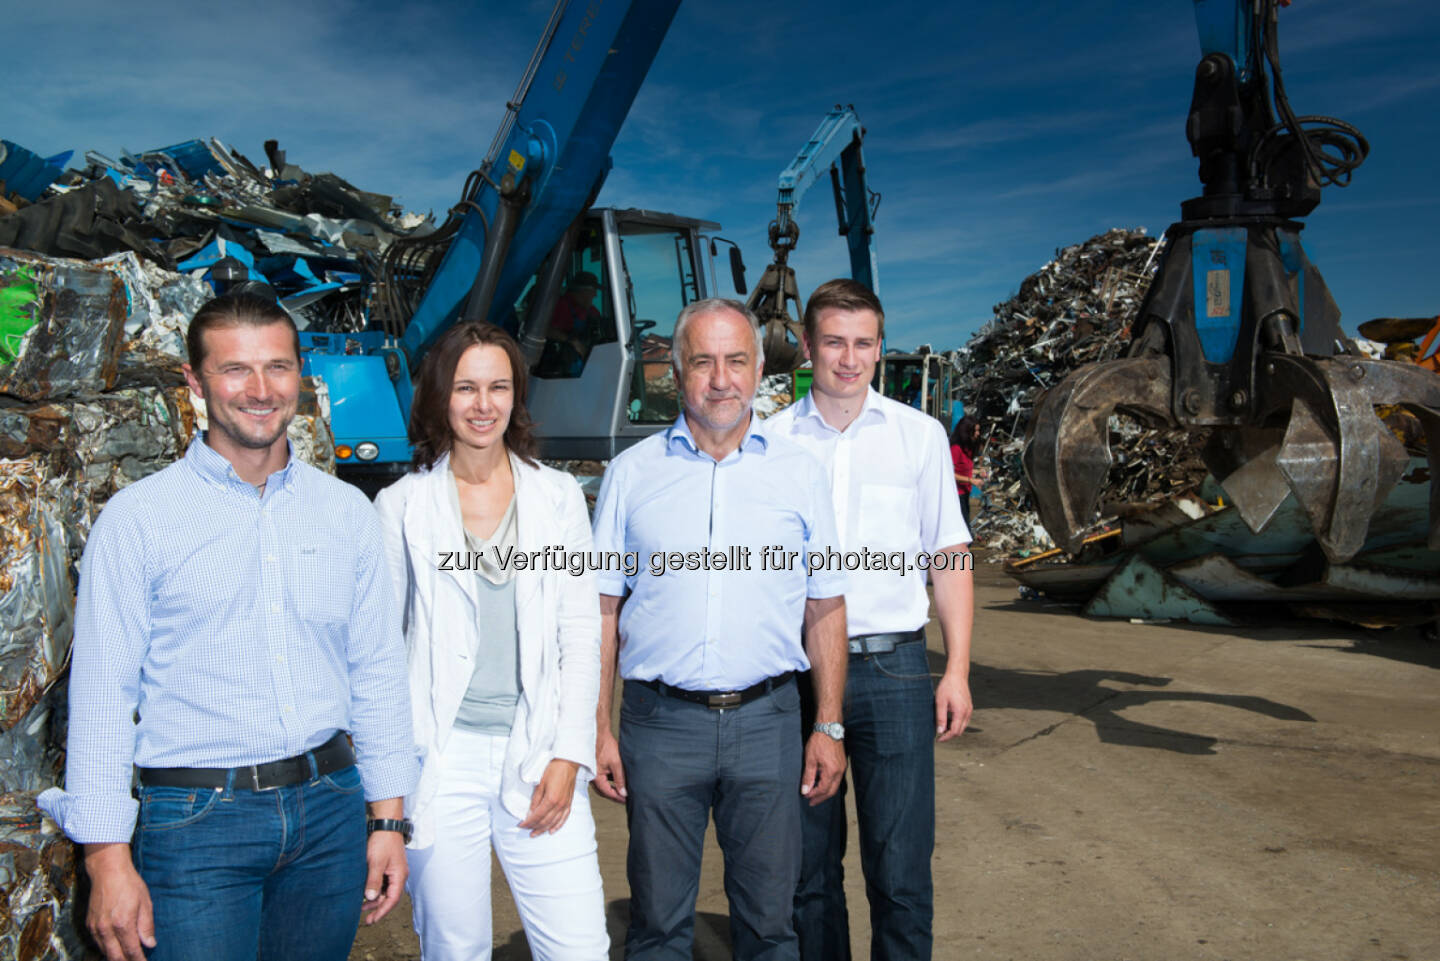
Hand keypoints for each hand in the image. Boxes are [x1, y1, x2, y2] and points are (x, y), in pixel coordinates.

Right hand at [84, 843, 155, 960]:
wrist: (107, 871)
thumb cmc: (129, 884)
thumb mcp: (145, 902)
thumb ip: (146, 926)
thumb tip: (150, 944)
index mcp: (123, 923)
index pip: (131, 951)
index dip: (139, 960)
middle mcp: (106, 929)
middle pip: (115, 957)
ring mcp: (96, 928)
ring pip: (105, 952)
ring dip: (116, 958)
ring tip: (127, 958)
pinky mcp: (89, 925)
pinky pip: (98, 944)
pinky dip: (107, 949)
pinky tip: (115, 949)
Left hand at [362, 829, 407, 924]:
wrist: (386, 825)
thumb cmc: (383, 842)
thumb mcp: (376, 862)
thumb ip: (373, 881)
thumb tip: (370, 898)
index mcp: (399, 875)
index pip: (393, 899)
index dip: (382, 911)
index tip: (372, 920)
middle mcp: (399, 875)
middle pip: (390, 897)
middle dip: (378, 908)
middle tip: (366, 918)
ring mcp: (395, 871)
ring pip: (386, 891)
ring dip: (375, 899)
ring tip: (362, 907)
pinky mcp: (389, 867)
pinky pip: (384, 883)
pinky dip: (376, 890)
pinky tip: (366, 893)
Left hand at [519, 759, 579, 835]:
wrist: (568, 762)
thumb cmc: (553, 769)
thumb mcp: (540, 783)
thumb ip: (536, 799)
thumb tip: (530, 812)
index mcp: (551, 799)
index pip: (537, 816)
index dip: (528, 822)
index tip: (521, 825)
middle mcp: (559, 805)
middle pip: (545, 821)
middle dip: (534, 827)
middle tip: (526, 830)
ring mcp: (565, 805)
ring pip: (554, 822)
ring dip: (544, 829)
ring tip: (536, 833)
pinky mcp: (569, 803)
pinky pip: (564, 818)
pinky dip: (558, 826)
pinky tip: (552, 830)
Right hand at [592, 728, 627, 803]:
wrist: (600, 734)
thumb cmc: (606, 746)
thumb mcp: (616, 764)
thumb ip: (620, 779)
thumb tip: (623, 792)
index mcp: (596, 777)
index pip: (608, 792)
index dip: (618, 797)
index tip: (626, 800)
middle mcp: (593, 777)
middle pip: (605, 791)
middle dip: (615, 795)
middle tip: (626, 799)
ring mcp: (595, 772)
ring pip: (605, 785)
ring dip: (614, 789)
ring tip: (624, 791)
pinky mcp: (598, 768)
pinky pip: (604, 778)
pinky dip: (612, 781)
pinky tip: (620, 781)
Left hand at [799, 732, 845, 804]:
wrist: (829, 728)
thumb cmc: (819, 741)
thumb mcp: (810, 759)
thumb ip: (808, 777)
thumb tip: (805, 790)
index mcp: (831, 771)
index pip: (823, 789)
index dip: (814, 795)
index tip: (806, 796)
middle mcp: (839, 771)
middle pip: (831, 791)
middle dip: (821, 798)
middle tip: (811, 802)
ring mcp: (842, 768)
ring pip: (835, 785)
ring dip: (825, 791)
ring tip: (815, 794)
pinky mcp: (842, 764)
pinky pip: (837, 779)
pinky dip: (829, 784)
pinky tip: (821, 783)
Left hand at [935, 670, 972, 741]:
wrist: (957, 675)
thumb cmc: (947, 686)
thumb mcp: (940, 702)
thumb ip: (940, 718)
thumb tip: (940, 731)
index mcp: (961, 712)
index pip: (955, 732)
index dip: (946, 737)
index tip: (938, 739)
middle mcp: (967, 712)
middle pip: (960, 731)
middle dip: (950, 735)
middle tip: (939, 734)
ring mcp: (969, 710)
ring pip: (963, 726)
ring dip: (953, 729)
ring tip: (942, 725)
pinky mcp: (969, 707)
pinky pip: (964, 719)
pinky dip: (957, 723)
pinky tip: (948, 718)